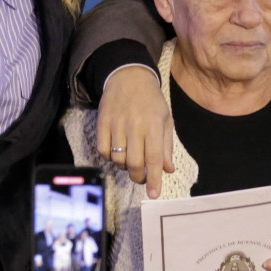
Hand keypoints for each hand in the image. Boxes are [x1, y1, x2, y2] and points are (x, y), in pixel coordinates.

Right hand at [96, 66, 173, 198]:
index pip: (154, 158)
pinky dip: (110, 157)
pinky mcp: (102, 123)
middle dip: (138, 177)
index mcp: (153, 125)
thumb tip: (168, 170)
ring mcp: (116, 124)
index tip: (154, 194)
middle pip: (133, 163)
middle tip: (141, 177)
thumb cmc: (151, 101)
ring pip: (118, 159)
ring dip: (124, 167)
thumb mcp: (165, 120)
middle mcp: (134, 126)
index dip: (154, 179)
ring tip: (131, 159)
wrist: (129, 77)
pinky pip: (103, 150)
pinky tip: (117, 151)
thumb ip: (166, 146)